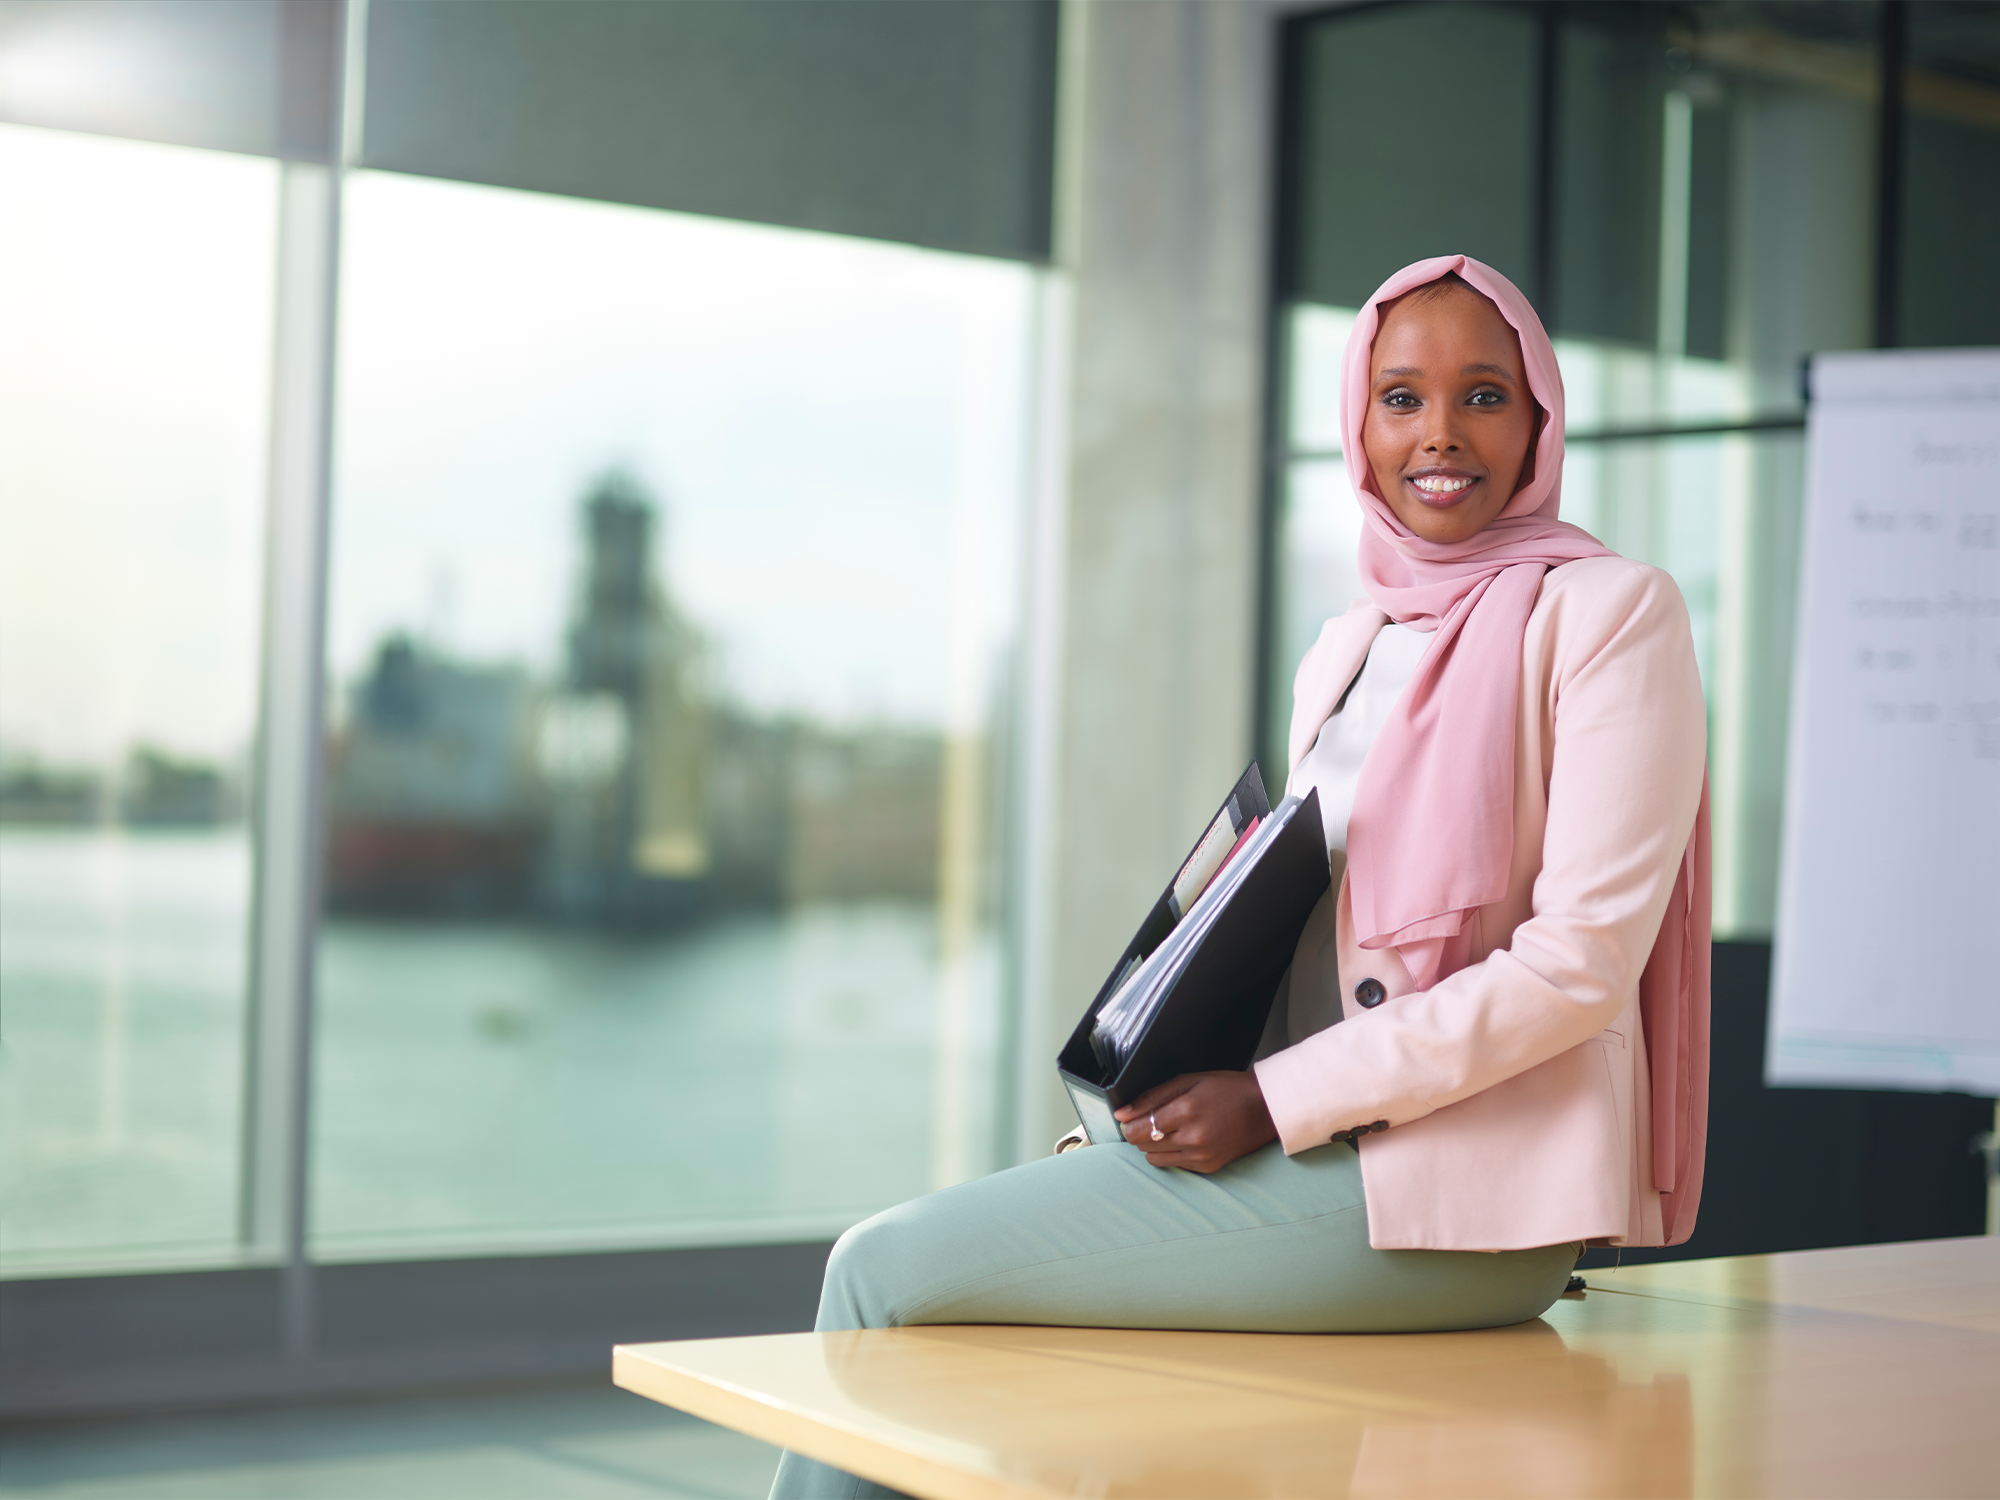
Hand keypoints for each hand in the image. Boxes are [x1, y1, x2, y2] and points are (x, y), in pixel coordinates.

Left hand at [1114, 1070, 1276, 1173]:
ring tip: (1169, 1128)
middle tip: (1152, 1118)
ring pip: (1155, 1158)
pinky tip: (1184, 1138)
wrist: (1265, 1108)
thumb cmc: (1227, 1089)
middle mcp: (1193, 1138)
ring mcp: (1201, 1156)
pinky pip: (1174, 1165)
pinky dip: (1171, 1153)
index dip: (1128, 1124)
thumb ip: (1152, 1097)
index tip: (1129, 1117)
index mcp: (1186, 1111)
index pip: (1138, 1129)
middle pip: (1143, 1145)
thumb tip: (1121, 1113)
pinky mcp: (1208, 1167)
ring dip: (1153, 1145)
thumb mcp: (1189, 1080)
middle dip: (1140, 1132)